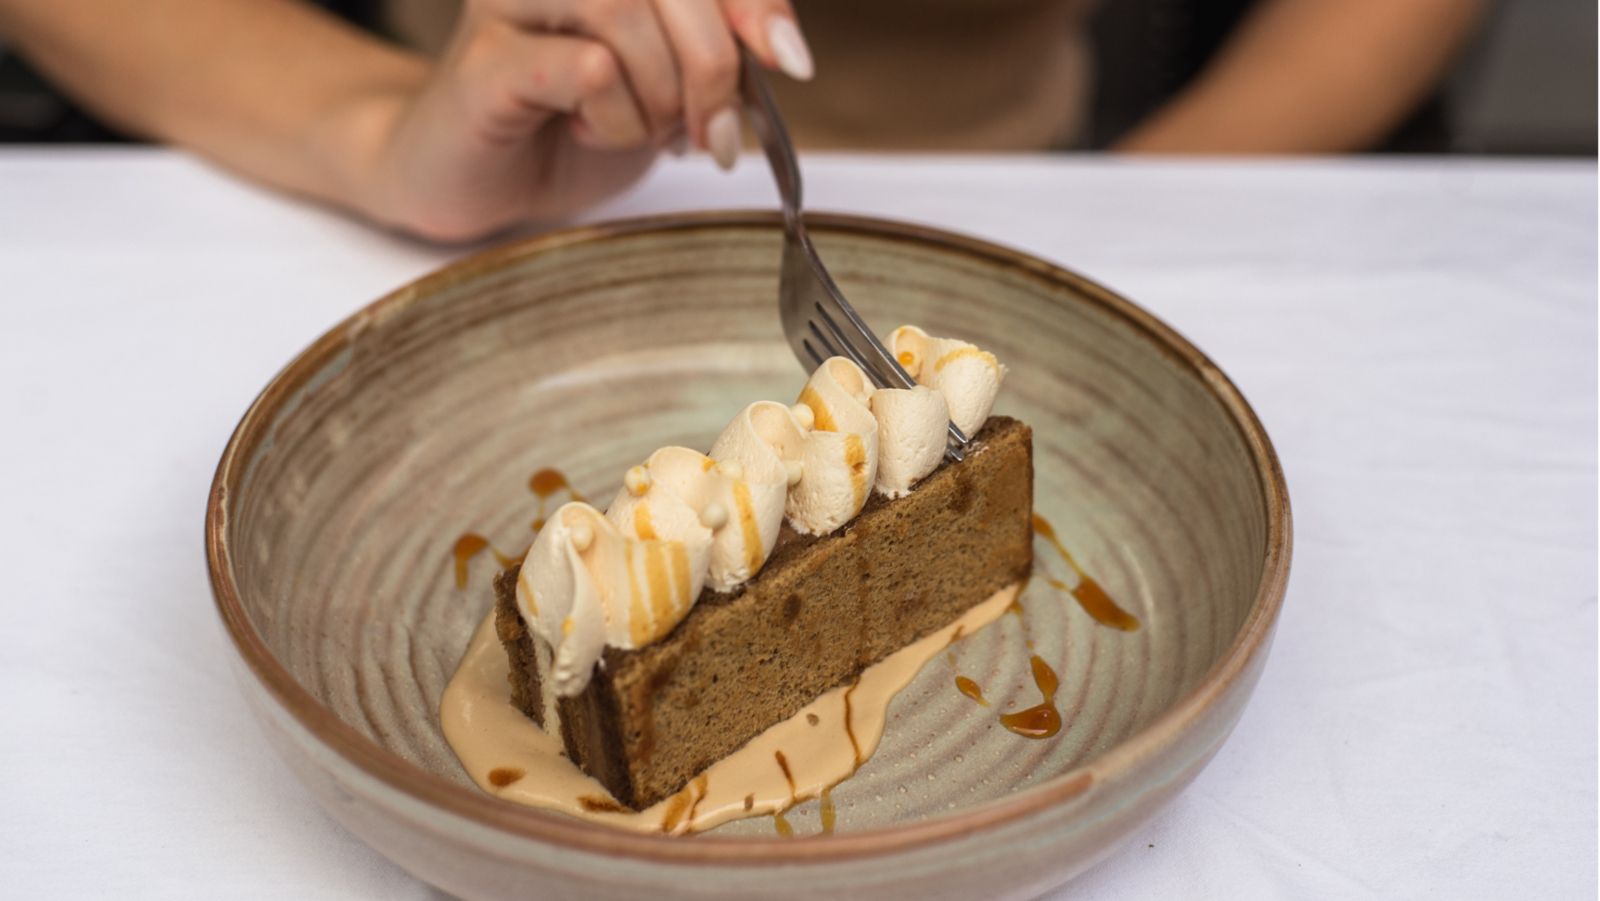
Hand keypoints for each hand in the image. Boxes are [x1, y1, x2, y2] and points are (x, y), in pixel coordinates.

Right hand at [356, 0, 812, 241]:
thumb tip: (787, 52)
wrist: (475, 178)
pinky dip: (614, 118)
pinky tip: (587, 132)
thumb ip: (720, 52)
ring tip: (643, 133)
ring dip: (660, 94)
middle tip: (713, 134)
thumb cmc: (572, 122)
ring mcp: (509, 3)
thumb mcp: (668, 84)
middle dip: (713, 67)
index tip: (788, 63)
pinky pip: (588, 69)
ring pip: (624, 11)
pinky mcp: (483, 63)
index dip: (754, 4)